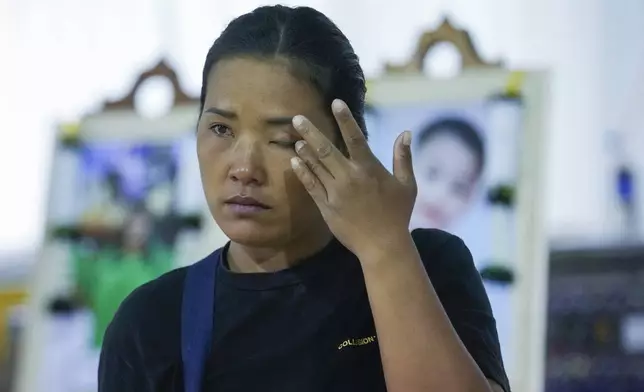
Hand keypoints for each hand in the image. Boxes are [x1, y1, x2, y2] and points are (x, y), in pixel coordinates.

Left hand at [291, 99, 416, 258]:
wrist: (383, 245)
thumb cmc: (398, 214)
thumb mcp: (407, 185)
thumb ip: (403, 157)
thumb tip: (406, 132)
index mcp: (369, 169)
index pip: (356, 138)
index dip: (345, 119)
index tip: (335, 103)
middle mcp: (350, 178)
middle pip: (327, 150)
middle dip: (311, 132)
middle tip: (297, 118)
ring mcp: (336, 192)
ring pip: (316, 166)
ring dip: (305, 150)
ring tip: (295, 137)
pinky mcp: (326, 207)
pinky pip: (311, 186)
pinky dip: (303, 172)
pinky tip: (295, 161)